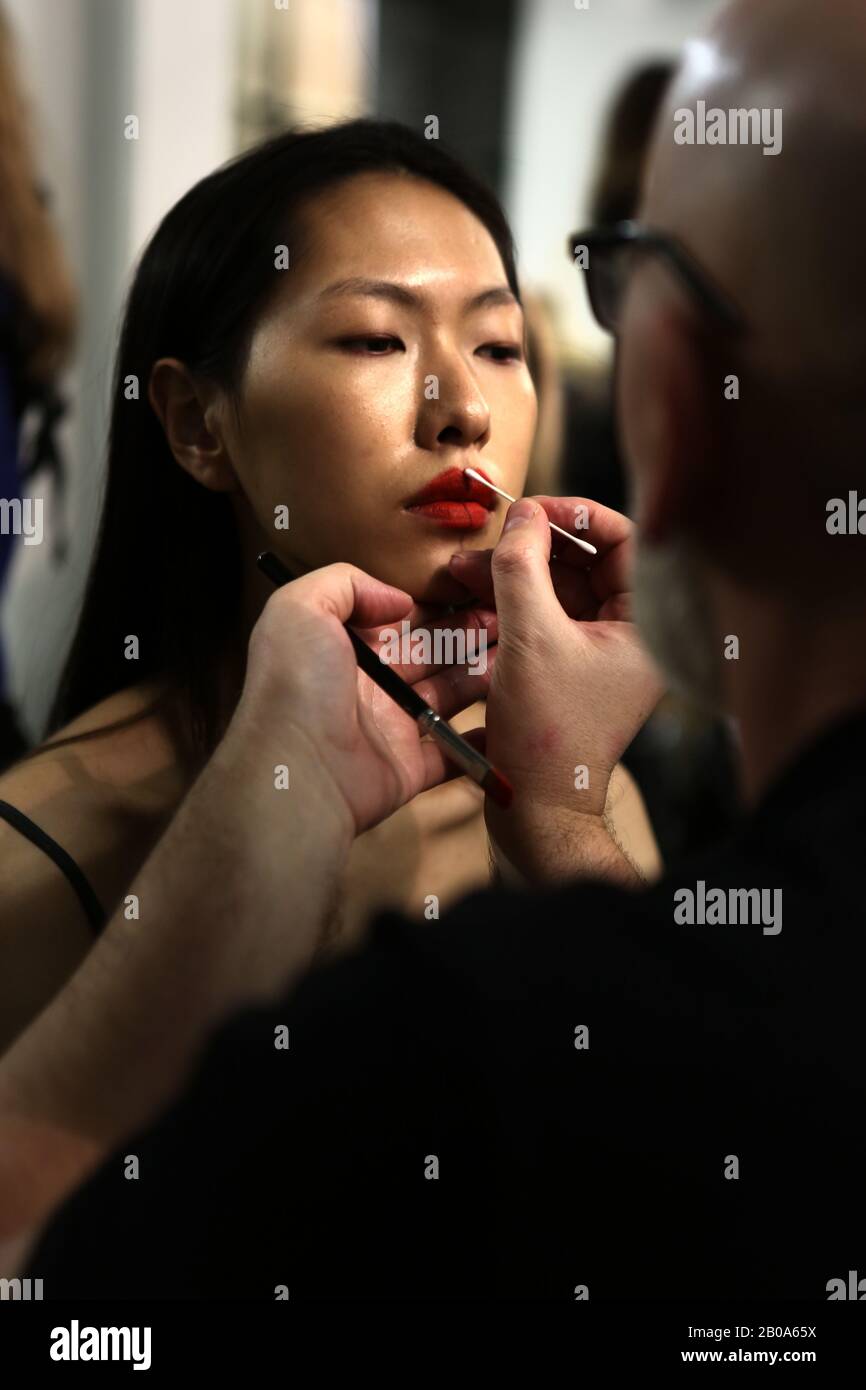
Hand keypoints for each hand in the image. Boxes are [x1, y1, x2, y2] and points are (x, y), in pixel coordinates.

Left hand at [228, 562, 495, 837]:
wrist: (299, 772)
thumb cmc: (297, 686)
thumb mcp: (301, 608)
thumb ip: (345, 583)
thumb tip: (399, 601)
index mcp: (344, 648)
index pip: (398, 621)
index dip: (438, 606)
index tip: (478, 590)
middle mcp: (368, 686)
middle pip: (430, 654)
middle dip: (470, 635)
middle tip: (513, 619)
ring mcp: (390, 729)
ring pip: (447, 696)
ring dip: (482, 676)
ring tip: (522, 656)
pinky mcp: (409, 768)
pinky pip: (452, 753)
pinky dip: (480, 741)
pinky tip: (512, 719)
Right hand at [447, 496, 664, 878]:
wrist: (536, 810)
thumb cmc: (547, 734)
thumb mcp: (529, 638)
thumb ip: (522, 568)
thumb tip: (522, 514)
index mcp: (647, 627)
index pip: (626, 543)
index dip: (577, 517)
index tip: (531, 510)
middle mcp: (630, 637)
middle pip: (584, 565)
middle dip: (531, 549)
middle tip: (487, 542)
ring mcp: (597, 655)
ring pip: (556, 592)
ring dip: (510, 577)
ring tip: (461, 570)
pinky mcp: (566, 671)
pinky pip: (541, 621)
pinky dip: (507, 606)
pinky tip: (469, 598)